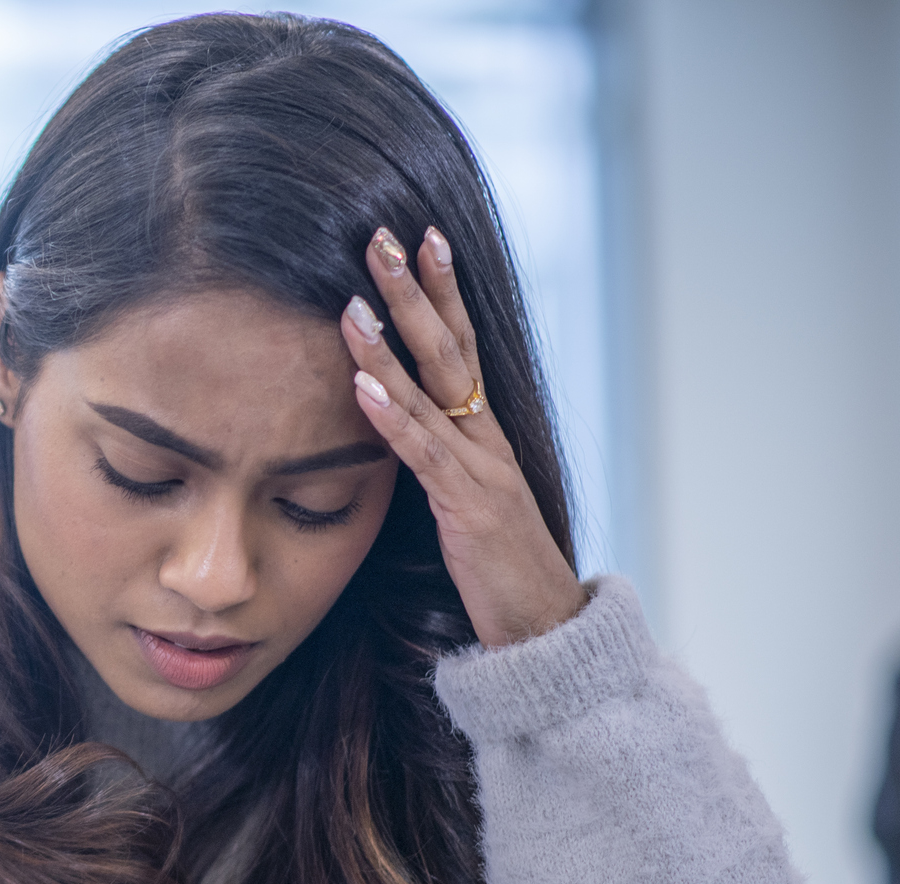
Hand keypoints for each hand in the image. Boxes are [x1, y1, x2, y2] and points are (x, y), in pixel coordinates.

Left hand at [340, 225, 585, 647]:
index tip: (419, 238)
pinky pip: (424, 454)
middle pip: (450, 349)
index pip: (461, 346)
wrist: (547, 632)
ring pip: (432, 393)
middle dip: (415, 290)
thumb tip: (395, 429)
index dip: (441, 291)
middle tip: (382, 235)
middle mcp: (487, 441)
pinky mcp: (468, 510)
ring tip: (352, 301)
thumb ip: (437, 463)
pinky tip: (362, 386)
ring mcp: (481, 472)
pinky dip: (393, 415)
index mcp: (485, 436)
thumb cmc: (500, 573)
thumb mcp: (464, 505)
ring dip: (389, 343)